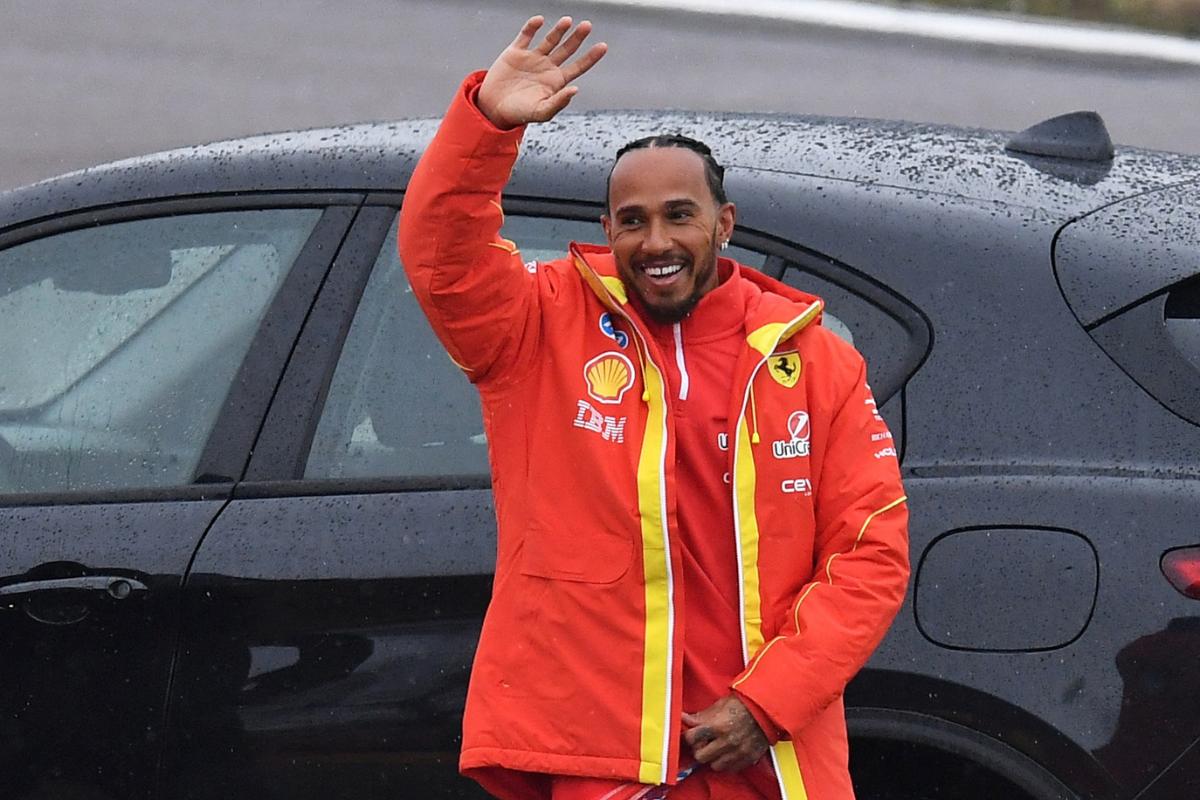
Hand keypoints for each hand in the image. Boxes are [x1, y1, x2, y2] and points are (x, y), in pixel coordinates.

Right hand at [478, 16, 606, 128]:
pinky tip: (539, 21)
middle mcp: (547, 67)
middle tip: (587, 26)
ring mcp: (532, 58)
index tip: (603, 46)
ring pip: (549, 40)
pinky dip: (532, 27)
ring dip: (559, 30)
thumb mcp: (541, 112)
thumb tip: (575, 89)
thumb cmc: (519, 113)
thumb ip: (559, 102)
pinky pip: (526, 35)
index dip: (591, 57)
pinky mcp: (516, 52)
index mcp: (556, 81)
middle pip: (567, 49)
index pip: (578, 66)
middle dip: (577, 38)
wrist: (493, 108)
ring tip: (567, 21)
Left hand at [682, 696, 768, 772]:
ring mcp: (738, 752)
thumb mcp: (719, 706)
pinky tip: (729, 752)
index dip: (689, 736)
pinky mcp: (748, 758)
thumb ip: (701, 716)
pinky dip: (728, 762)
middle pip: (700, 756)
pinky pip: (731, 769)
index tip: (691, 734)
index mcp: (717, 726)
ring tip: (718, 748)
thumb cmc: (742, 704)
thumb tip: (683, 718)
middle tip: (704, 743)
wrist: (766, 709)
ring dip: (714, 758)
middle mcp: (727, 741)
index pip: (691, 738)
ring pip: (715, 766)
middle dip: (700, 750)